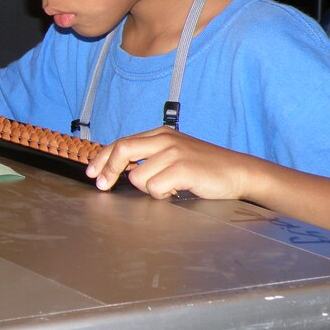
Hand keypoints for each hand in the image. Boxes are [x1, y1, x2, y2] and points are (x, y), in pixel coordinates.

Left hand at [86, 126, 253, 197]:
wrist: (237, 171)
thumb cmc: (204, 167)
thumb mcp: (174, 154)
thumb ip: (149, 157)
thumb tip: (120, 169)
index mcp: (159, 134)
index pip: (121, 142)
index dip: (103, 158)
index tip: (92, 172)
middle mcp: (164, 139)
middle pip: (122, 149)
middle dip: (108, 169)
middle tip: (102, 185)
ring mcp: (173, 152)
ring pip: (138, 176)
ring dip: (148, 189)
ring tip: (169, 187)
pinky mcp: (182, 168)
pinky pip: (155, 187)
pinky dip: (162, 195)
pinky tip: (177, 191)